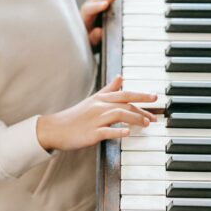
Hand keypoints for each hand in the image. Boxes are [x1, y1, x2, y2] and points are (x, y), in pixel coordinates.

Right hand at [36, 76, 157, 151]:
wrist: (55, 128)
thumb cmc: (75, 116)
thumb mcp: (93, 99)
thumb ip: (108, 89)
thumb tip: (120, 77)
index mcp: (101, 99)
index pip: (125, 94)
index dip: (141, 95)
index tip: (155, 97)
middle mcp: (99, 106)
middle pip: (125, 104)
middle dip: (142, 109)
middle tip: (155, 117)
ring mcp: (95, 119)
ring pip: (118, 114)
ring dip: (134, 119)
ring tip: (146, 124)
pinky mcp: (90, 133)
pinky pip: (106, 131)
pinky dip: (118, 131)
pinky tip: (128, 133)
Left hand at [81, 0, 120, 47]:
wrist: (86, 38)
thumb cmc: (89, 42)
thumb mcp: (92, 44)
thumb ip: (94, 38)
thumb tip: (99, 31)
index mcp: (84, 19)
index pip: (89, 9)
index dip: (97, 6)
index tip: (106, 4)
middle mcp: (86, 8)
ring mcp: (90, 2)